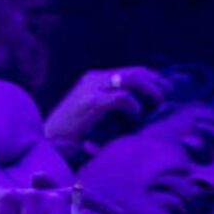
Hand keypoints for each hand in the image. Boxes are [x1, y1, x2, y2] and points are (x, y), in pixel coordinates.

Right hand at [44, 67, 171, 156]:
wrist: (47, 142)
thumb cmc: (68, 134)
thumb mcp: (91, 113)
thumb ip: (109, 104)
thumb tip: (138, 107)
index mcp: (92, 79)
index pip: (128, 71)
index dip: (150, 78)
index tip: (162, 90)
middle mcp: (93, 79)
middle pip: (134, 71)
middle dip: (155, 82)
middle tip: (166, 96)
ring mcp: (91, 89)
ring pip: (131, 79)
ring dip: (150, 90)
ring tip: (157, 104)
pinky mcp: (91, 104)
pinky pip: (122, 97)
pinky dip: (133, 106)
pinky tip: (135, 116)